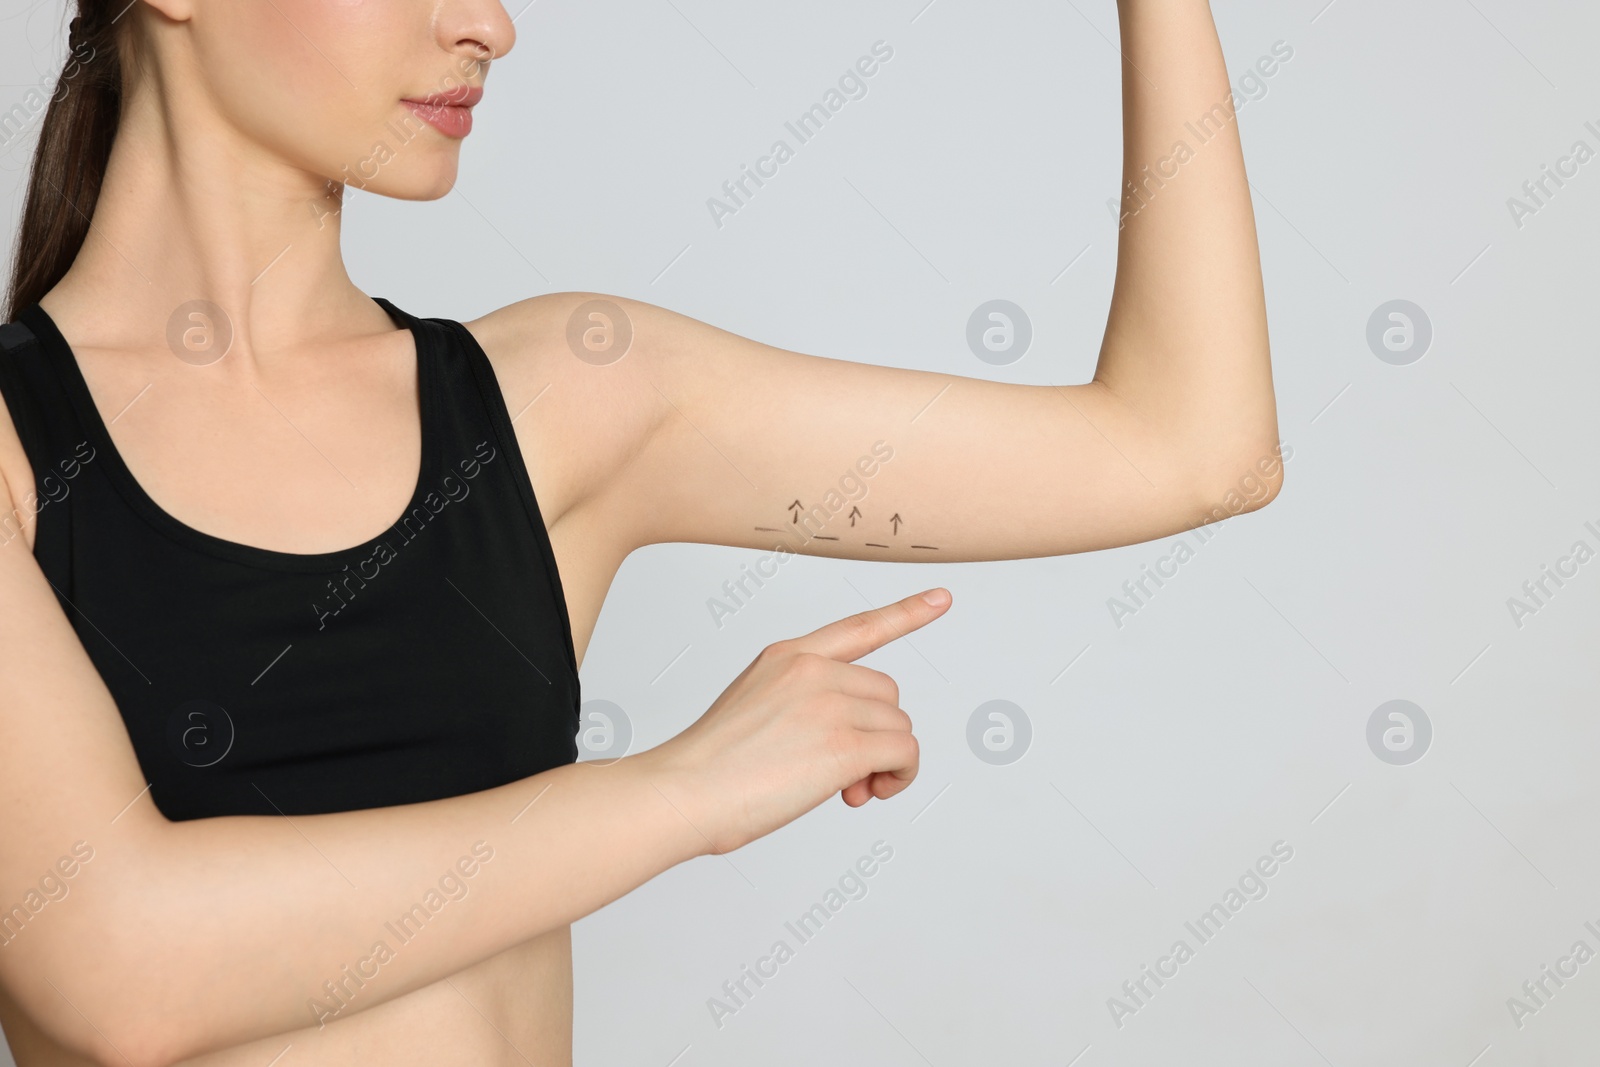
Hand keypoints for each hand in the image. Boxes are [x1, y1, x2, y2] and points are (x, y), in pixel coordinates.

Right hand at [640, 588, 951, 854]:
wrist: (683, 791)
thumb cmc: (709, 768)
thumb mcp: (753, 710)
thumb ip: (803, 709)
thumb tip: (856, 754)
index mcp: (787, 657)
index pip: (859, 628)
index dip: (906, 614)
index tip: (941, 599)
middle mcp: (813, 670)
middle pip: (887, 695)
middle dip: (876, 735)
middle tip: (848, 776)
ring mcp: (830, 703)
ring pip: (899, 728)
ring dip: (886, 763)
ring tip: (848, 790)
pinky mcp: (844, 744)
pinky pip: (905, 754)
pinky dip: (899, 777)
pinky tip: (866, 792)